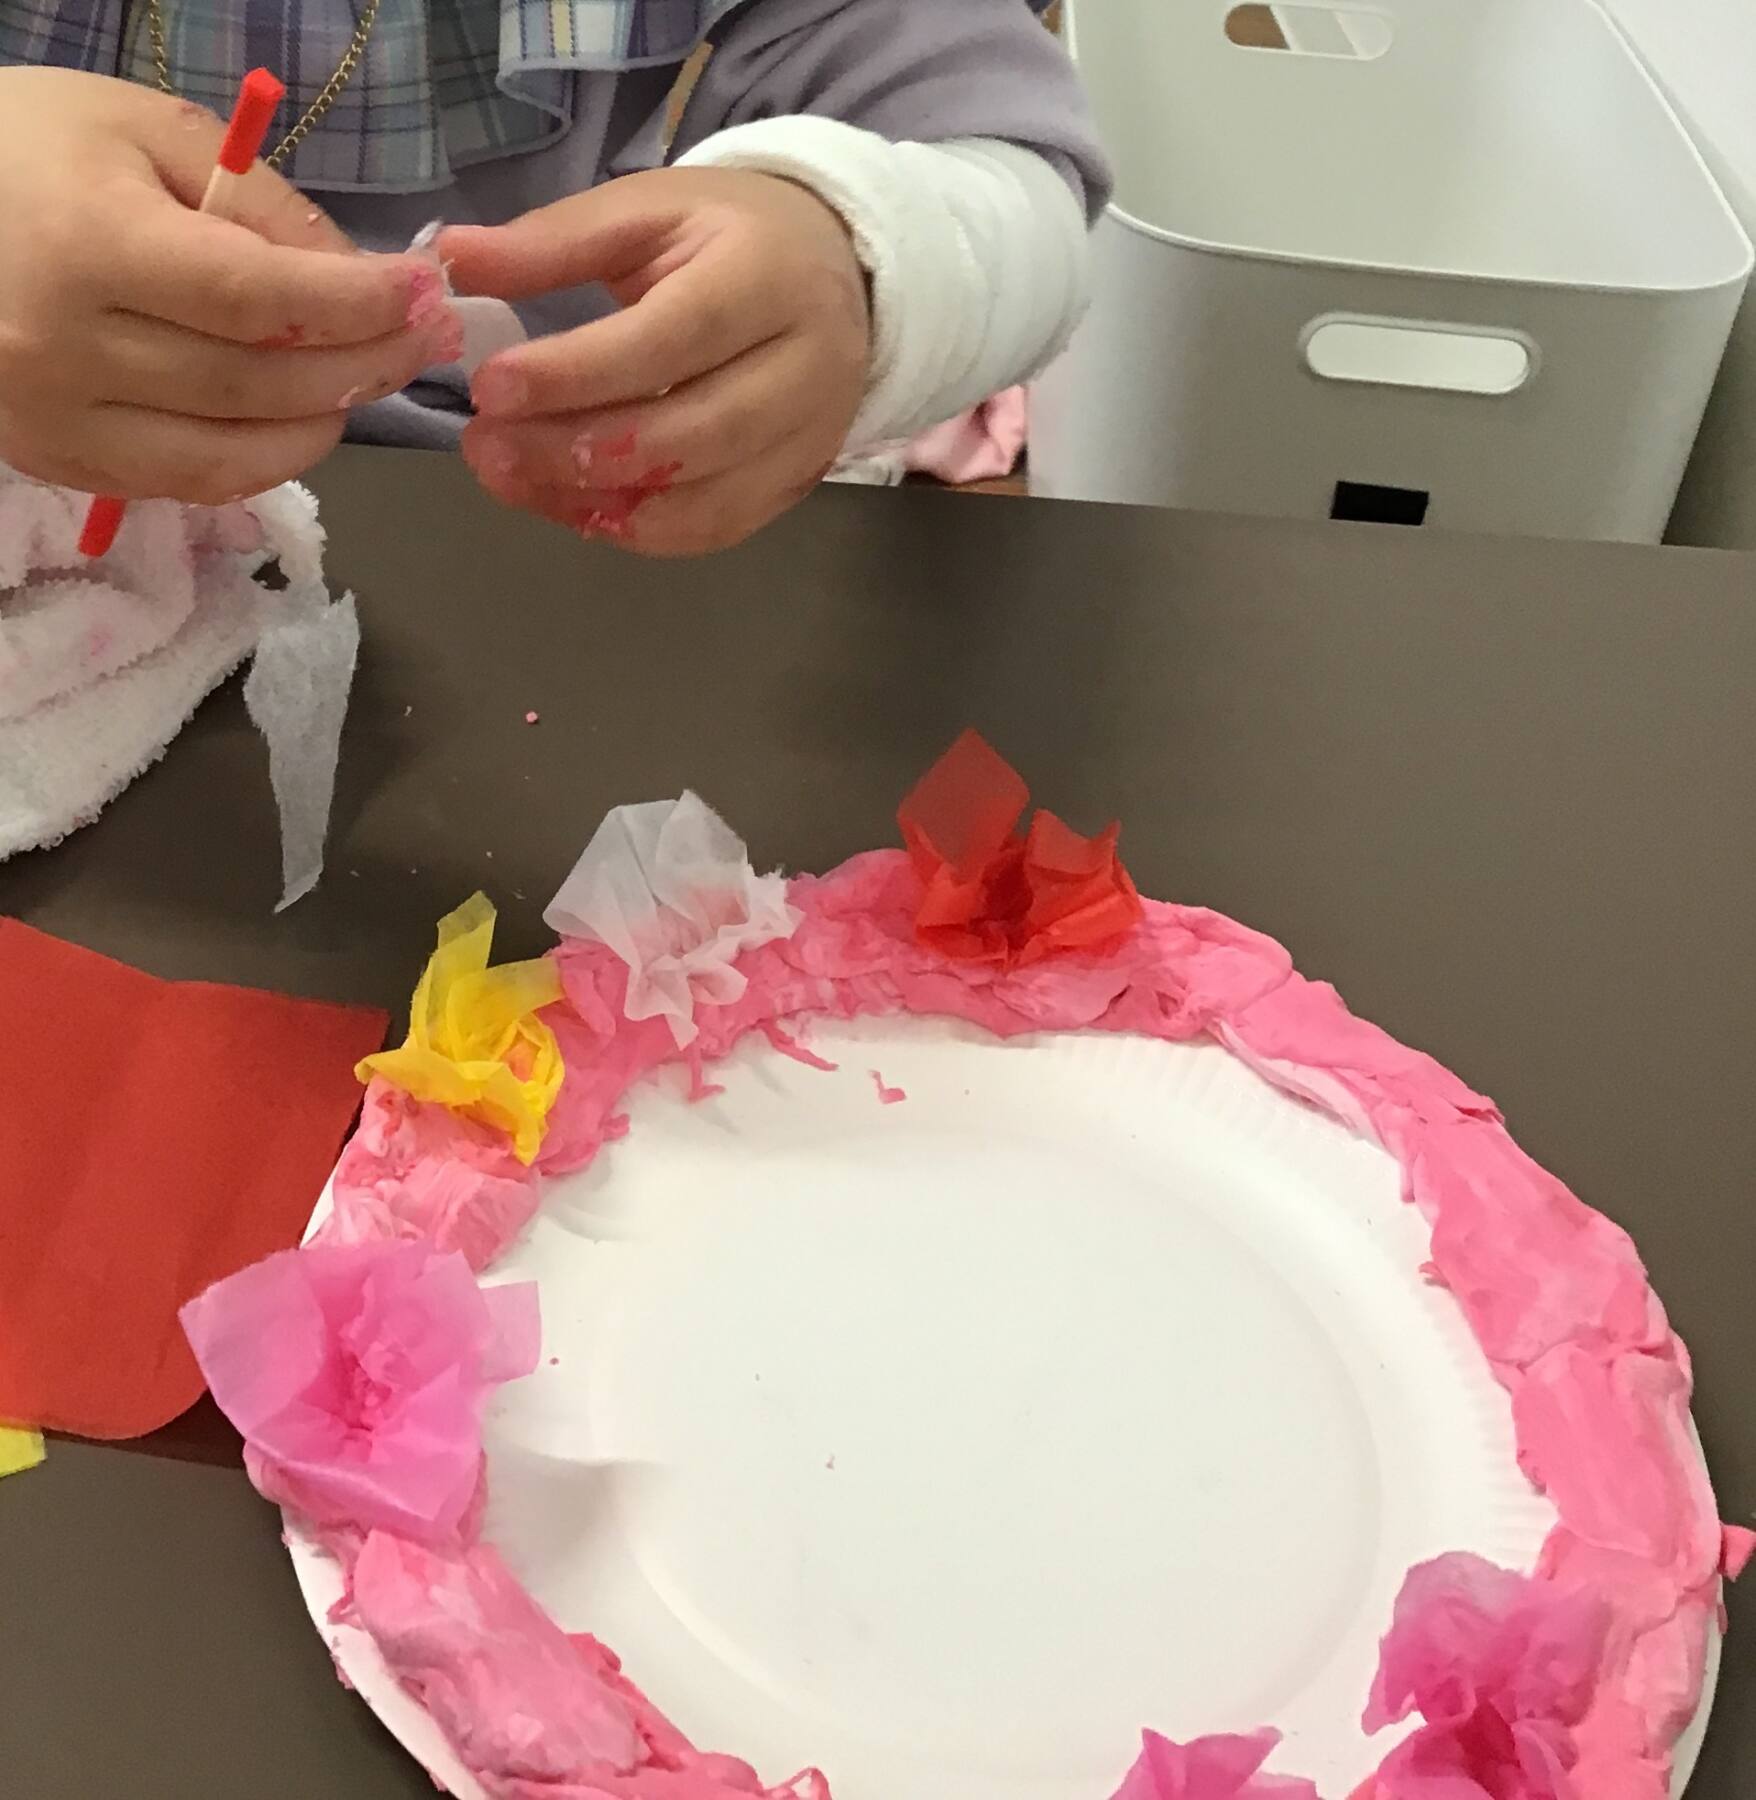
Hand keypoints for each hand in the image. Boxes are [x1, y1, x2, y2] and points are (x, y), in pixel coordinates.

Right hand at [0, 68, 445, 503]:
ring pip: (232, 452)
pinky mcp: (60, 461)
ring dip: (322, 424)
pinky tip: (300, 422)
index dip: (356, 304)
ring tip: (367, 380)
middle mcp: (71, 349)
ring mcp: (61, 420)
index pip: (258, 298)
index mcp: (90, 248)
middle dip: (360, 365)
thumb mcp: (137, 128)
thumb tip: (353, 273)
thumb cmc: (24, 150)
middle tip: (421, 340)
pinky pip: (189, 482)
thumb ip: (254, 200)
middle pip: (256, 384)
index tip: (422, 293)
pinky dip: (261, 461)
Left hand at [442, 167, 870, 555]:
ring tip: (512, 477)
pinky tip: (571, 505)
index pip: (671, 339)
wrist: (834, 272)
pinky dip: (636, 529)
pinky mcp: (797, 485)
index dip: (578, 373)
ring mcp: (808, 437)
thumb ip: (553, 243)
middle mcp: (805, 367)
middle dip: (577, 451)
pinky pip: (712, 529)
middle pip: (689, 435)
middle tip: (486, 448)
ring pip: (702, 499)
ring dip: (596, 501)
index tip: (491, 388)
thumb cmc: (727, 237)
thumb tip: (452, 260)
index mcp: (766, 278)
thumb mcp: (645, 211)